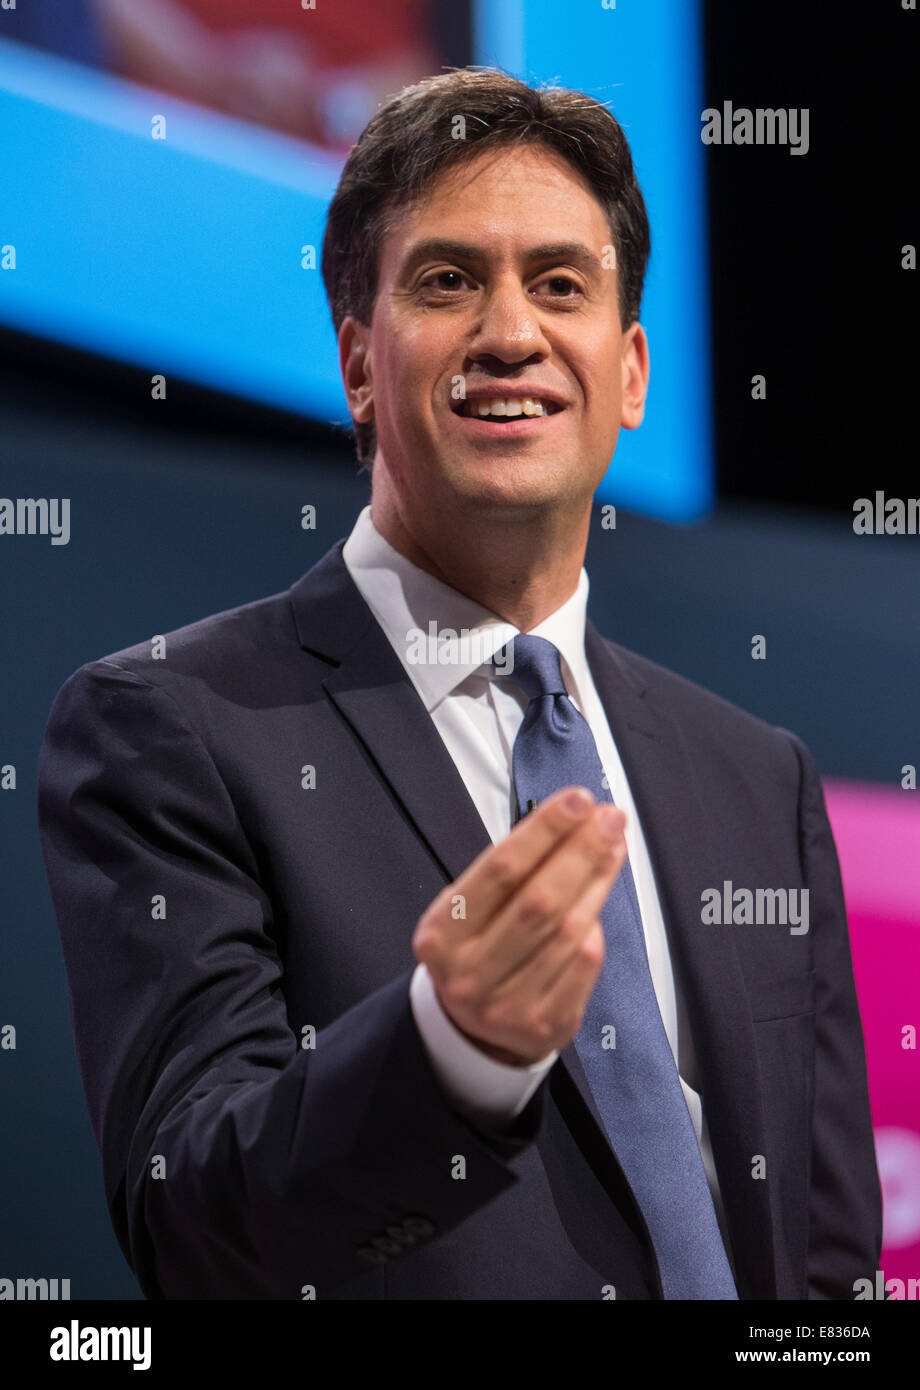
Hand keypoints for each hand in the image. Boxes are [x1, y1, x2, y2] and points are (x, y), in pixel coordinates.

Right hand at [411, 788, 626, 1065]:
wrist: (471, 1028)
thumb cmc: (477, 947)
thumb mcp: (471, 907)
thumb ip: (514, 869)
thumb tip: (577, 819)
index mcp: (443, 934)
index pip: (501, 870)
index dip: (544, 831)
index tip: (578, 800)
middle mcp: (469, 972)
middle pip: (539, 901)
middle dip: (581, 852)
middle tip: (610, 818)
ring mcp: (508, 1004)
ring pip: (568, 931)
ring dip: (598, 881)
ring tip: (613, 846)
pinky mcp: (545, 1024)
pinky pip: (584, 963)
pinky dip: (596, 926)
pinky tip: (597, 898)